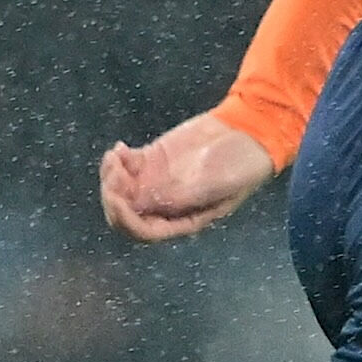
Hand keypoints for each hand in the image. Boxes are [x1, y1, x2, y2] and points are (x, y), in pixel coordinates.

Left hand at [99, 111, 275, 242]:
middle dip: (113, 197)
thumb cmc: (241, 163)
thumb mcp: (217, 184)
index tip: (117, 197)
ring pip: (120, 190)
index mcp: (183, 219)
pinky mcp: (153, 161)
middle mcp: (165, 205)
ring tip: (117, 156)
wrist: (250, 131)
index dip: (126, 219)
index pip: (145, 230)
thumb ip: (182, 196)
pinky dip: (116, 160)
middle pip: (125, 213)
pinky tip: (121, 148)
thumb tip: (145, 205)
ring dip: (111, 176)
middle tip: (116, 172)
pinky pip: (125, 167)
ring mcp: (156, 182)